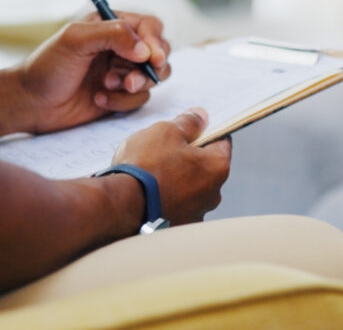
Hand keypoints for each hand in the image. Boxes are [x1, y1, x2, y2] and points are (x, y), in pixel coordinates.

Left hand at [13, 11, 171, 133]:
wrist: (30, 103)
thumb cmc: (46, 67)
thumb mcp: (75, 40)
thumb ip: (114, 35)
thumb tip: (146, 50)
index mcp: (112, 26)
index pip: (150, 27)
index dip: (156, 42)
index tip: (152, 59)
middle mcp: (121, 47)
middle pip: (160, 53)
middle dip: (149, 69)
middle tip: (129, 81)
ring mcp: (122, 72)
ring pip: (152, 78)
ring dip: (134, 86)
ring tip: (106, 86)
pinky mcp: (121, 95)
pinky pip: (140, 99)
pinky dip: (121, 101)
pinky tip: (98, 99)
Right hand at [112, 107, 231, 224]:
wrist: (120, 206)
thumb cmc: (146, 167)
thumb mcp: (166, 131)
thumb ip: (188, 123)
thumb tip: (200, 116)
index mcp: (217, 167)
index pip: (222, 142)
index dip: (208, 131)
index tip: (195, 128)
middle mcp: (213, 193)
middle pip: (206, 166)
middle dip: (190, 156)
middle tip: (167, 147)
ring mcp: (196, 212)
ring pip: (191, 187)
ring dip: (178, 178)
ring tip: (153, 170)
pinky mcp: (177, 226)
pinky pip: (176, 205)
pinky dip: (166, 197)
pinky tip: (149, 190)